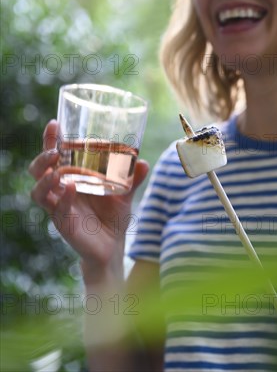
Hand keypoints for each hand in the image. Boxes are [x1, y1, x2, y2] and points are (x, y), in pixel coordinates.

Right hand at [29, 120, 149, 280]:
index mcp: (71, 179)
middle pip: (38, 171)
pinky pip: (56, 210)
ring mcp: (59, 208)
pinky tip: (71, 188)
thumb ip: (132, 179)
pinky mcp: (64, 224)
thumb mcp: (124, 195)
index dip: (50, 141)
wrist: (113, 247)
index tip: (54, 124)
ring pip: (38, 191)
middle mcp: (60, 192)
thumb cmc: (113, 218)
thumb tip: (143, 162)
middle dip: (42, 157)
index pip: (54, 157)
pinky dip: (62, 198)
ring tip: (57, 169)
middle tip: (55, 150)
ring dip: (45, 178)